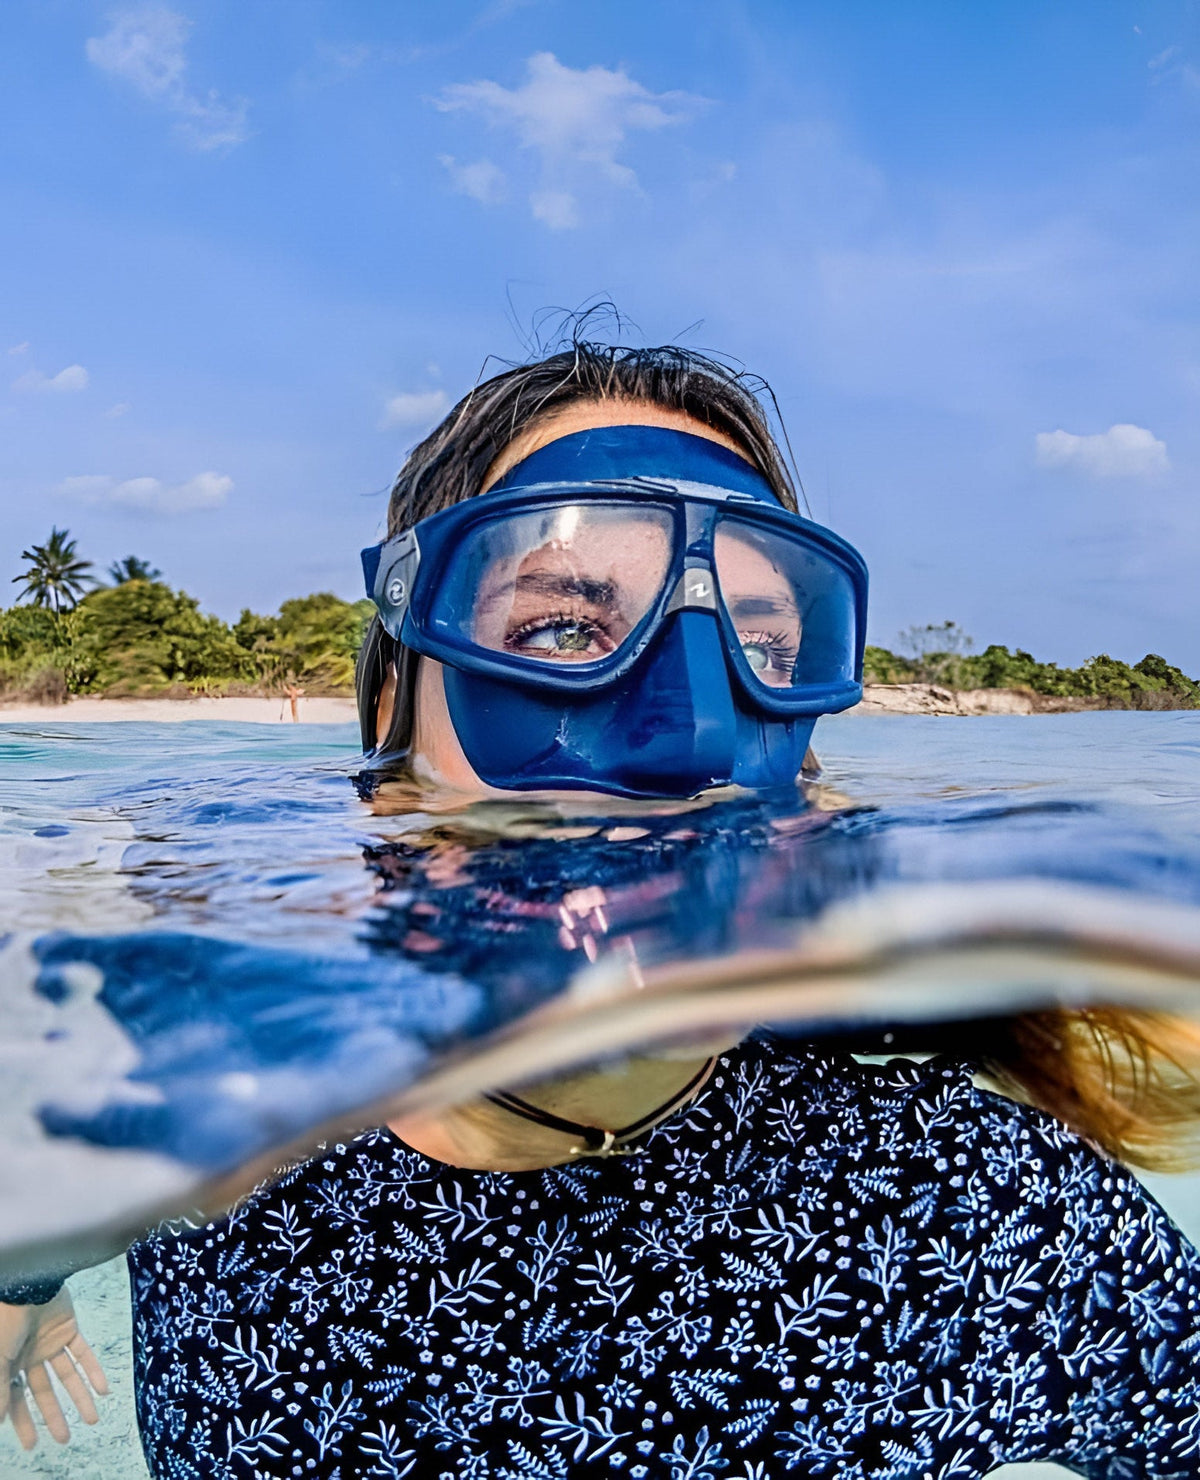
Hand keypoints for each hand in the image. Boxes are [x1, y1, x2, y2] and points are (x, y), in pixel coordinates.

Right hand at [0, 1290, 108, 1448]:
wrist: (25, 1285)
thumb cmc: (4, 1322)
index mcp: (8, 1364)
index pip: (17, 1400)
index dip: (23, 1423)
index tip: (32, 1445)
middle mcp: (29, 1356)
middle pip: (43, 1391)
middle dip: (54, 1415)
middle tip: (65, 1438)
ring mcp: (50, 1342)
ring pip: (67, 1375)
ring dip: (80, 1397)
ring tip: (93, 1419)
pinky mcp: (68, 1328)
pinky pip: (84, 1353)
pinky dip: (94, 1371)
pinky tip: (104, 1390)